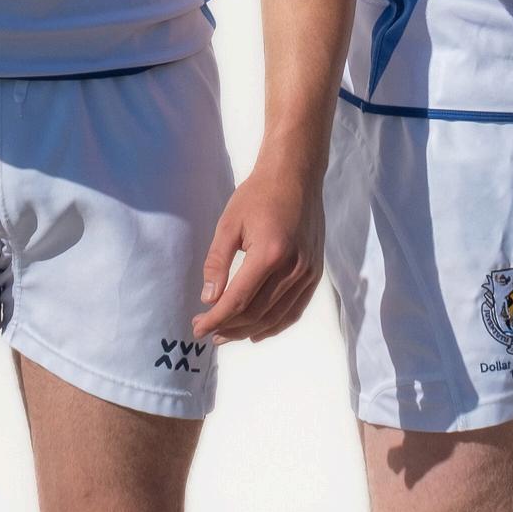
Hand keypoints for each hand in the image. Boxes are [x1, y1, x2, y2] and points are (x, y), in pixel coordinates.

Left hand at [192, 153, 324, 342]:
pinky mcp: (314, 272)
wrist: (296, 176)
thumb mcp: (229, 223)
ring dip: (249, 331)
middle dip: (228, 327)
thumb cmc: (258, 195)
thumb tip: (208, 298)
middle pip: (257, 313)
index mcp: (269, 253)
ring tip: (226, 335)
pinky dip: (275, 325)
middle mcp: (293, 268)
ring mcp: (307, 272)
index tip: (197, 327)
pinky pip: (295, 309)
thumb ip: (217, 262)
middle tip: (207, 330)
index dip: (215, 318)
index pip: (238, 299)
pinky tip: (257, 332)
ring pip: (276, 316)